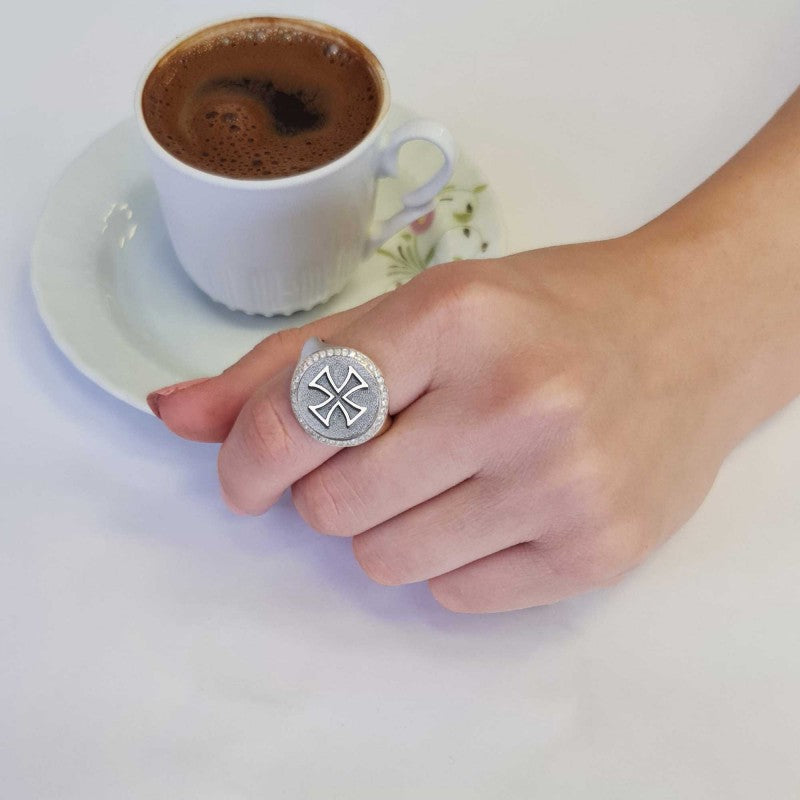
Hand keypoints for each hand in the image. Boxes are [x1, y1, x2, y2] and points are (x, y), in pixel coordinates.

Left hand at [148, 236, 732, 611]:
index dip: (250, 458)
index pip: (302, 414)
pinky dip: (448, 559)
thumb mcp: (417, 311)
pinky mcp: (596, 552)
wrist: (684, 334)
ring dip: (386, 528)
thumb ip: (286, 365)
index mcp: (457, 316)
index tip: (250, 473)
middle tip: (384, 452)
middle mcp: (515, 399)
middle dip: (332, 486)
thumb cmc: (541, 312)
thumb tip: (172, 415)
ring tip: (444, 478)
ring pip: (383, 562)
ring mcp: (563, 483)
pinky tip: (493, 507)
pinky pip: (452, 596)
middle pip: (331, 504)